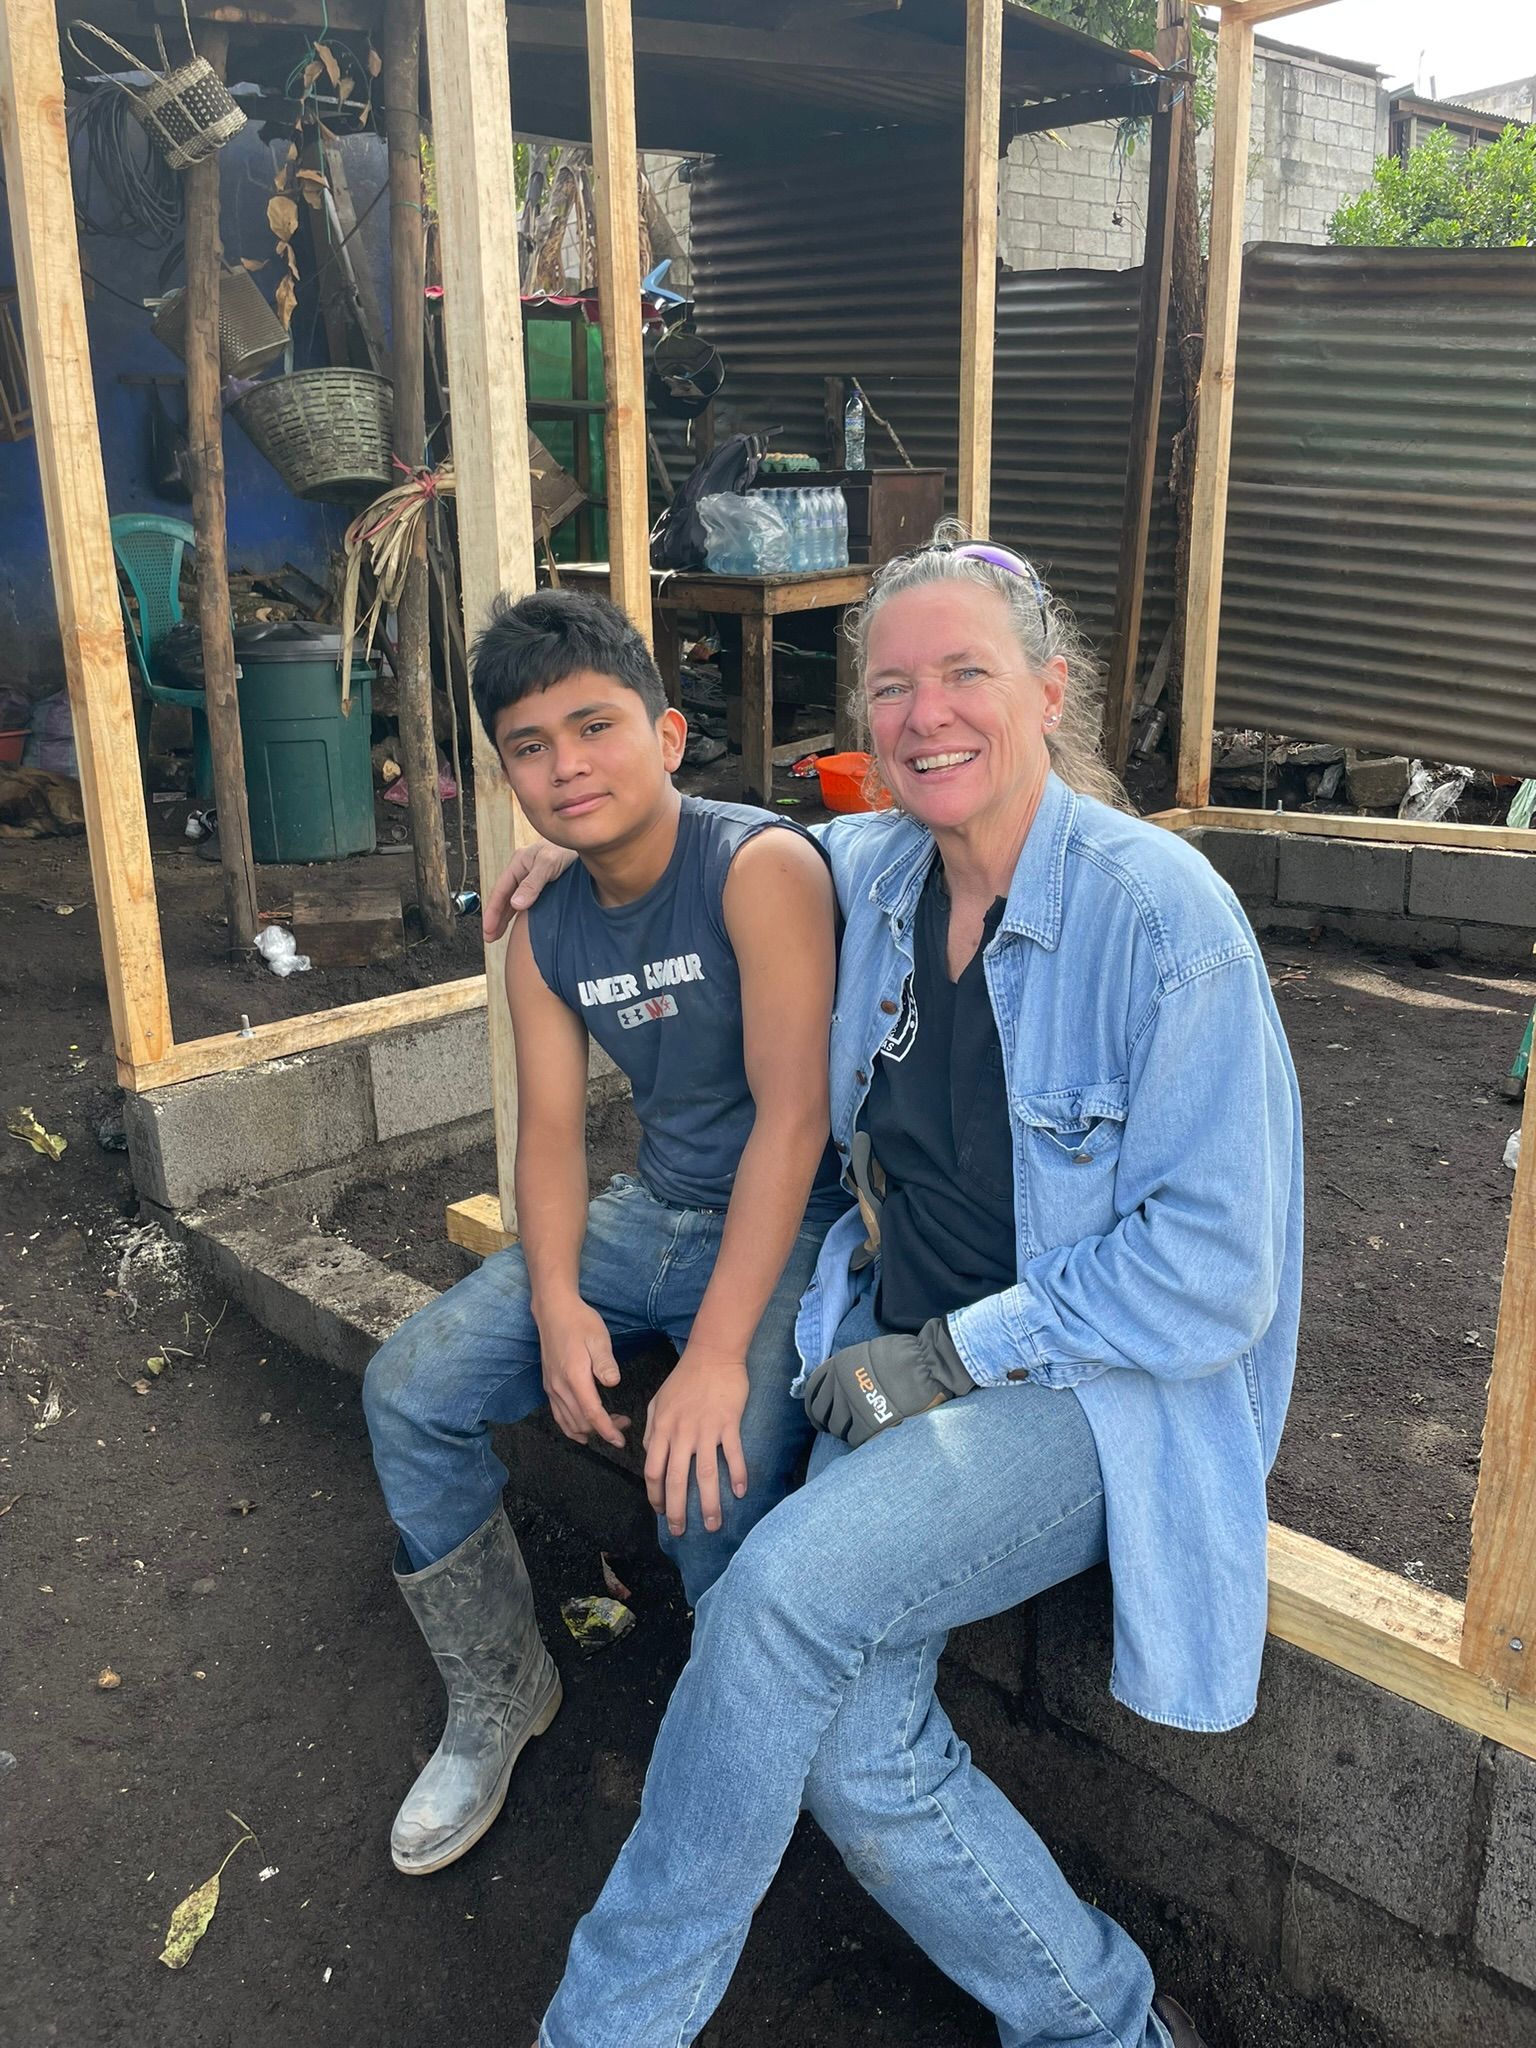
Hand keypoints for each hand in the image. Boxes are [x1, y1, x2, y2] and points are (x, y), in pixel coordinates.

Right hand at [482, 839, 578, 941]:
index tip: (488, 930)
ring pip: (514, 901)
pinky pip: (527, 902)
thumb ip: (532, 884)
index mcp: (518, 863)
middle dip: (495, 918)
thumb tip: (516, 904)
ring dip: (505, 918)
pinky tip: (519, 925)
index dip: (492, 912)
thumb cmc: (568, 850)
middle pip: (504, 898)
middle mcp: (523, 871)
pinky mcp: (544, 885)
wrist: (588, 846)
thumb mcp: (548, 864)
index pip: (500, 891)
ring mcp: (532, 878)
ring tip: (498, 935)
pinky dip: (520, 914)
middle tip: (489, 938)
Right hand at [537, 1299, 628, 1448]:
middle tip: (624, 1424)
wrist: (553, 1311)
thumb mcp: (598, 1339)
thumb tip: (614, 1383)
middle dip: (603, 1430)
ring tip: (609, 1425)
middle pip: (581, 1423)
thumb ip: (605, 1363)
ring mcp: (552, 1388)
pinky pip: (558, 1416)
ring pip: (569, 1423)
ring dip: (589, 1430)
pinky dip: (571, 1428)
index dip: (607, 1430)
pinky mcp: (549, 1385)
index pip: (592, 1414)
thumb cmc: (579, 1323)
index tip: (621, 1441)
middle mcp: (560, 1388)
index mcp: (574, 1377)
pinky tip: (582, 1431)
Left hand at [644, 1344, 749, 1538]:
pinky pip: (733, 1454)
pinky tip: (740, 1492)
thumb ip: (652, 1430)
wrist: (712, 1355)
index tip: (661, 1512)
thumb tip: (650, 1455)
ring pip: (705, 1475)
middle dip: (678, 1510)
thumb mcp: (657, 1402)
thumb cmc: (683, 1379)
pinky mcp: (728, 1423)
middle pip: (677, 1480)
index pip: (653, 1470)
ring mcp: (706, 1429)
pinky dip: (737, 1474)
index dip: (655, 1495)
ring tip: (713, 1525)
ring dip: (709, 1503)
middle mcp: (681, 1433)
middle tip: (682, 1532)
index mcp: (661, 1429)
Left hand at [801, 1318, 975, 1447]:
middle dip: (827, 1421)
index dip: (815, 1406)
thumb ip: (848, 1370)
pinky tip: (867, 1435)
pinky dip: (858, 1439)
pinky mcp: (867, 1422)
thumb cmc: (903, 1357)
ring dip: (843, 1431)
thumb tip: (836, 1386)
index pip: (813, 1392)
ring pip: (836, 1428)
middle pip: (820, 1413)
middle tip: (838, 1426)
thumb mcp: (866, 1353)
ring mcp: (852, 1404)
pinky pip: (853, 1438)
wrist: (928, 1365)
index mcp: (838, 1365)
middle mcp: (839, 1384)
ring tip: (856, 1430)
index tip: (820, 1414)